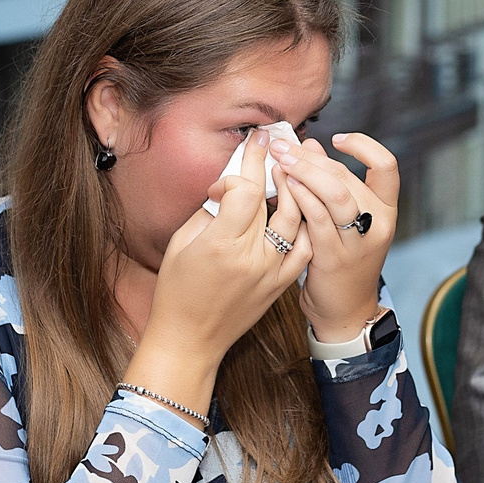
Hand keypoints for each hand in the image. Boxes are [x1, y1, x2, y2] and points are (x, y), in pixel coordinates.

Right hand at [130, 129, 315, 415]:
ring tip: (288, 168)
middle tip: (271, 142)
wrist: (190, 340)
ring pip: (297, 218)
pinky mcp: (282, 284)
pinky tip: (302, 204)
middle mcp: (252, 258)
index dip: (243, 169)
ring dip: (295, 188)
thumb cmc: (176, 291)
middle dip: (271, 166)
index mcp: (221, 245)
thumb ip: (209, 210)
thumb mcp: (181, 244)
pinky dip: (307, 222)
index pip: (247, 191)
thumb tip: (230, 182)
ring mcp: (272, 272)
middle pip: (273, 199)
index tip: (239, 160)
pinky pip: (305, 246)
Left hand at [273, 131, 396, 341]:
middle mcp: (378, 223)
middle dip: (311, 158)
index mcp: (386, 210)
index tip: (336, 138)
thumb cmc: (341, 258)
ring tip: (281, 160)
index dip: (363, 146)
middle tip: (283, 146)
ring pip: (336, 194)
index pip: (386, 166)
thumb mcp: (343, 220)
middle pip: (348, 177)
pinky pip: (318, 219)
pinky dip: (301, 196)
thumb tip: (310, 146)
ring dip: (304, 172)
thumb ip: (329, 183)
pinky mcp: (335, 257)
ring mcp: (358, 242)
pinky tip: (284, 185)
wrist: (345, 310)